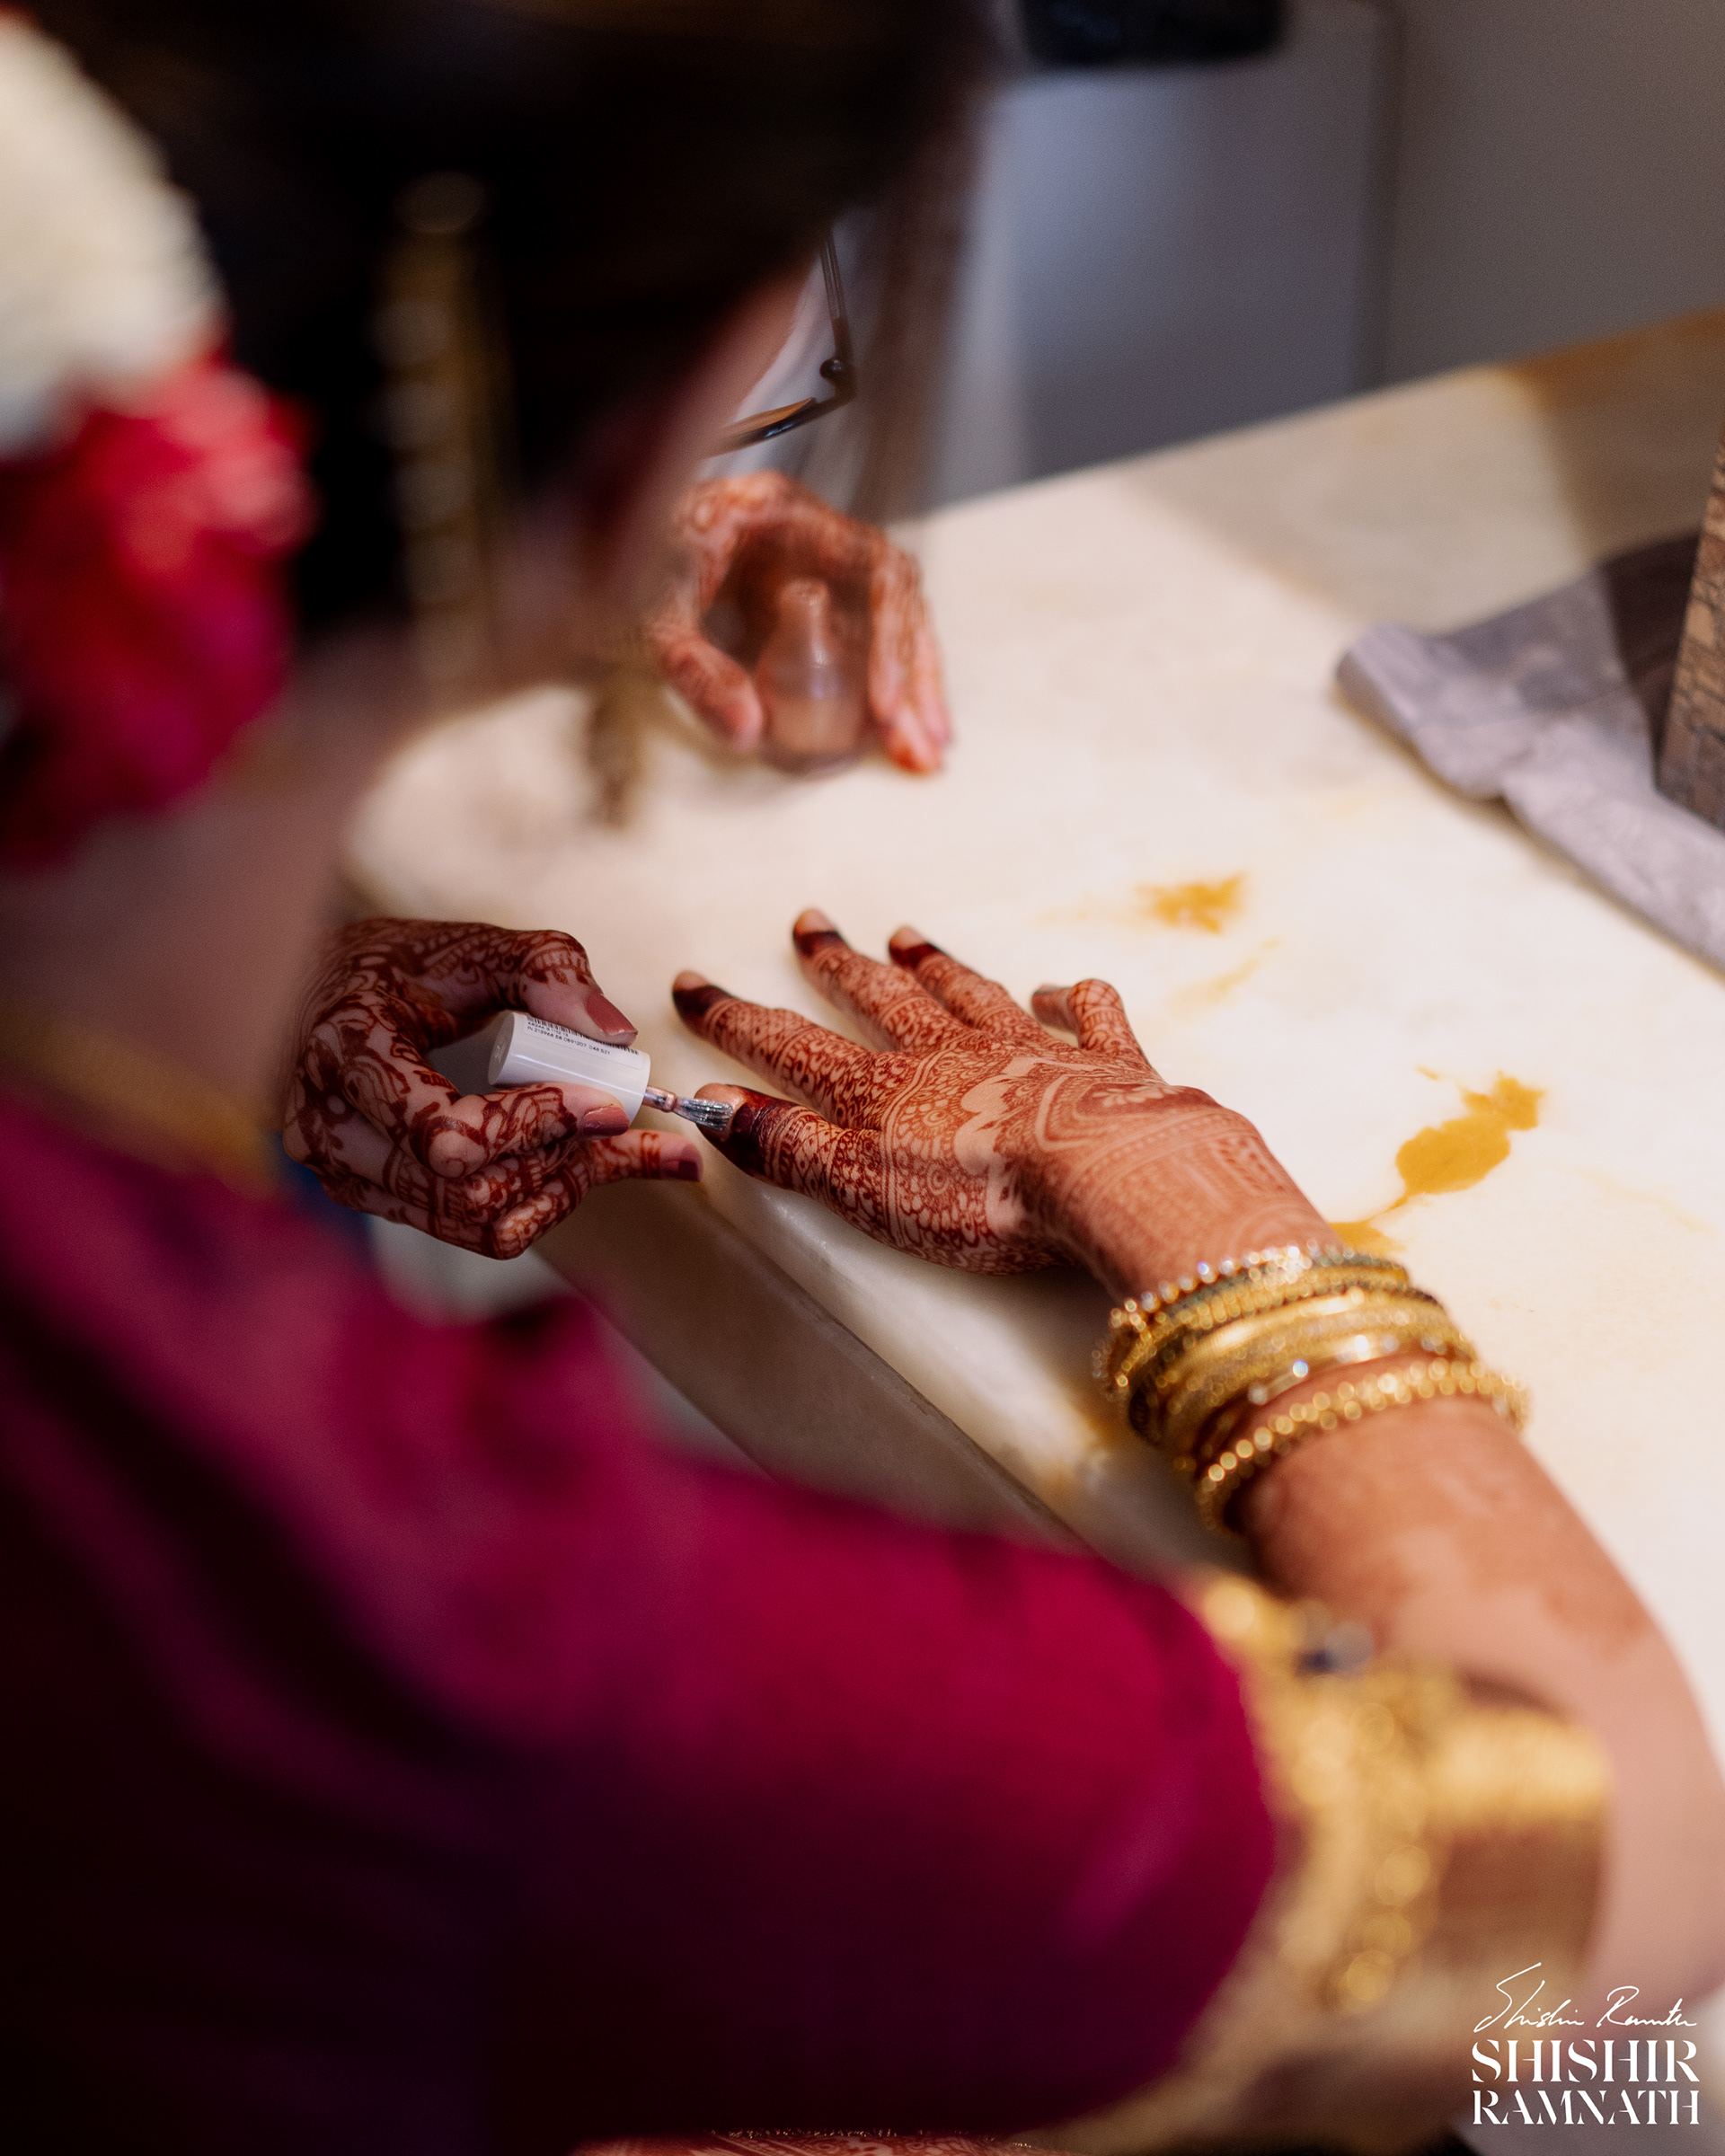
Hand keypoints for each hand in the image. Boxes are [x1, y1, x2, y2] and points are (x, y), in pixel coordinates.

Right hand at [282, 918, 699, 1258]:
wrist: (326, 997)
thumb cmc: (398, 969)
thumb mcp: (470, 945)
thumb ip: (545, 969)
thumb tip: (614, 1033)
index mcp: (346, 1053)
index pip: (444, 1135)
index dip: (534, 1126)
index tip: (604, 1103)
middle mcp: (331, 1130)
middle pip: (470, 1190)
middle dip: (558, 1155)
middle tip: (618, 1114)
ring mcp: (350, 1176)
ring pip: (479, 1222)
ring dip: (559, 1184)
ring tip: (609, 1137)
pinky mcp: (382, 1201)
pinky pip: (475, 1230)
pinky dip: (540, 1200)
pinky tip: (577, 1159)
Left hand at [643, 474, 949, 772]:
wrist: (579, 548)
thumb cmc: (613, 556)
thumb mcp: (647, 616)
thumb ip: (695, 669)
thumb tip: (749, 731)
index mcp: (784, 514)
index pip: (873, 568)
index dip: (890, 640)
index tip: (884, 704)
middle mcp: (809, 537)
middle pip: (895, 601)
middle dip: (916, 676)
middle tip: (922, 742)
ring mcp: (808, 571)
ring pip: (885, 625)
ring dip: (909, 689)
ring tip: (923, 752)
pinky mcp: (797, 609)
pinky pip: (853, 646)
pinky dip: (876, 689)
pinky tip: (892, 732)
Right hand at [671, 911, 1323, 1295]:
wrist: (1108, 1173)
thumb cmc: (981, 1196)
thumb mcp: (860, 1186)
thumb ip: (789, 1147)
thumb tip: (716, 1105)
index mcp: (886, 1090)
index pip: (794, 1047)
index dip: (739, 1021)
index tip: (695, 985)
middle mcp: (953, 1053)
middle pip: (882, 999)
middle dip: (839, 964)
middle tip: (809, 923)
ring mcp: (1031, 1052)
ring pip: (970, 994)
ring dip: (935, 966)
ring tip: (906, 937)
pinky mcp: (1105, 1067)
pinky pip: (1086, 1017)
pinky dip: (1071, 1000)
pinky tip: (1062, 989)